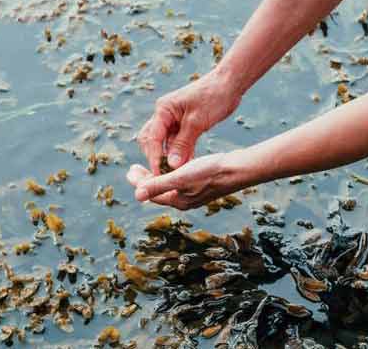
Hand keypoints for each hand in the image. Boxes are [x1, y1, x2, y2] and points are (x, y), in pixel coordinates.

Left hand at [126, 151, 245, 209]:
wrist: (237, 169)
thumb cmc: (209, 172)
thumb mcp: (180, 177)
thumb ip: (158, 185)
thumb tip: (136, 195)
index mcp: (178, 201)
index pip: (151, 193)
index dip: (138, 181)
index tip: (130, 169)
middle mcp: (185, 201)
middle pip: (159, 191)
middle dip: (146, 180)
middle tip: (135, 168)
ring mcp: (195, 194)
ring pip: (170, 187)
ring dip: (158, 177)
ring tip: (151, 167)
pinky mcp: (203, 186)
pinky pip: (181, 182)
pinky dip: (172, 174)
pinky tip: (175, 166)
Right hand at [137, 69, 240, 171]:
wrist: (229, 84)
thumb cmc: (213, 97)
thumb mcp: (197, 122)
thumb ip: (182, 144)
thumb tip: (171, 165)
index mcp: (163, 110)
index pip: (152, 138)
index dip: (154, 158)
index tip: (160, 175)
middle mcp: (164, 114)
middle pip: (152, 141)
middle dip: (156, 158)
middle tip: (166, 175)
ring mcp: (173, 119)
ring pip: (165, 143)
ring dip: (170, 158)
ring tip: (178, 174)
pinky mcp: (184, 124)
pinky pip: (177, 142)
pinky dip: (181, 153)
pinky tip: (188, 165)